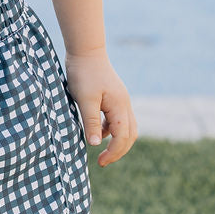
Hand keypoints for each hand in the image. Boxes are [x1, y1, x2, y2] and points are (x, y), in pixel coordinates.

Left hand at [64, 49, 137, 167]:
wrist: (86, 51)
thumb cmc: (84, 74)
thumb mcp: (84, 100)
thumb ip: (90, 122)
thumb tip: (94, 144)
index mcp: (119, 106)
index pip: (122, 136)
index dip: (113, 152)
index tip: (100, 162)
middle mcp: (124, 104)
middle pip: (130, 134)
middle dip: (119, 150)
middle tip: (102, 161)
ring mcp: (120, 101)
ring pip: (126, 127)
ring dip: (116, 141)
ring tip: (100, 151)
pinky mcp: (114, 98)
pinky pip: (117, 120)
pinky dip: (110, 130)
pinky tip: (96, 132)